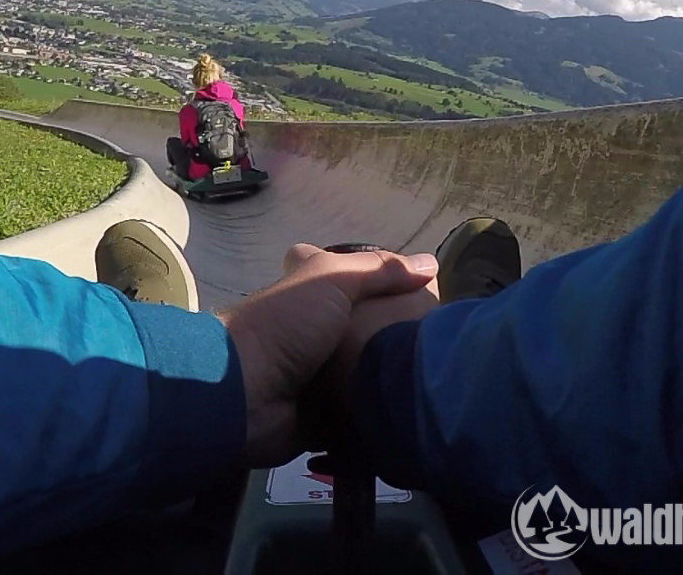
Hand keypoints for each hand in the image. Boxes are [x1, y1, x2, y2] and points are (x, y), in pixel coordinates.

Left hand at [217, 247, 437, 466]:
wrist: (244, 395)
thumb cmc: (286, 326)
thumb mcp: (332, 279)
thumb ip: (379, 270)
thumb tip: (433, 263)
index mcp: (309, 297)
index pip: (344, 279)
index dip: (372, 281)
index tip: (412, 289)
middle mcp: (313, 335)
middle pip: (362, 332)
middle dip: (392, 338)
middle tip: (437, 344)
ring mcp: (316, 379)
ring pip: (364, 376)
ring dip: (390, 380)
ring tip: (438, 380)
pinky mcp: (321, 419)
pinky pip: (359, 418)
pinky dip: (379, 416)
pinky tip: (417, 412)